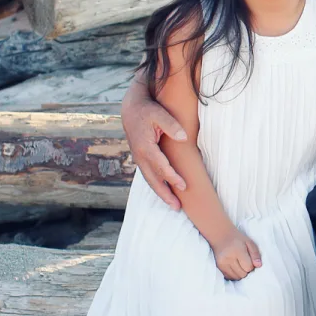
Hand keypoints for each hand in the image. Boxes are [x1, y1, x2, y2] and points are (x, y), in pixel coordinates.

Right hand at [122, 95, 186, 209]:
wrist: (131, 108)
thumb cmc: (148, 110)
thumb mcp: (159, 113)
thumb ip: (171, 125)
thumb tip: (183, 137)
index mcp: (145, 146)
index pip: (160, 166)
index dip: (172, 177)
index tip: (184, 186)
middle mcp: (140, 155)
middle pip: (153, 179)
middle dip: (165, 194)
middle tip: (177, 207)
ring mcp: (139, 158)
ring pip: (150, 180)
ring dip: (161, 193)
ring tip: (174, 205)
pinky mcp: (141, 158)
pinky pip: (149, 175)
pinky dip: (157, 185)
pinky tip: (166, 192)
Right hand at [211, 229, 261, 280]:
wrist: (220, 235)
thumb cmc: (237, 239)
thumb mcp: (249, 243)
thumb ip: (255, 254)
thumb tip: (259, 266)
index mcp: (237, 251)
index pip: (248, 267)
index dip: (252, 265)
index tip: (251, 260)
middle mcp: (228, 258)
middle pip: (242, 274)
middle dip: (246, 270)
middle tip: (246, 263)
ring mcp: (222, 264)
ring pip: (236, 277)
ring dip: (241, 273)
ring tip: (241, 265)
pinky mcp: (219, 267)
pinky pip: (229, 277)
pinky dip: (234, 274)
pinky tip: (235, 267)